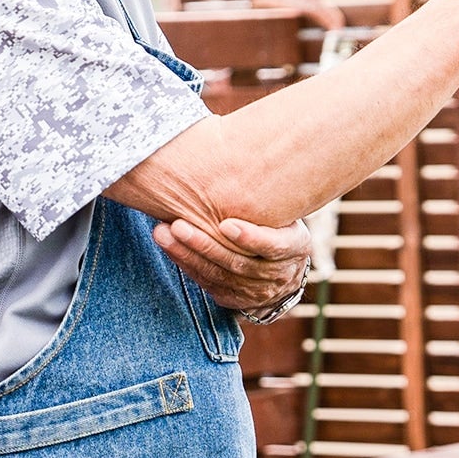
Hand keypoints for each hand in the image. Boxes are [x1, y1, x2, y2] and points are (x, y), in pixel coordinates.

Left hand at [152, 214, 310, 314]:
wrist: (285, 270)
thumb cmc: (279, 224)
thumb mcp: (285, 212)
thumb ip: (266, 199)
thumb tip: (238, 157)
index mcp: (295, 246)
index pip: (274, 246)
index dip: (250, 238)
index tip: (226, 224)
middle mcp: (279, 274)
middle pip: (238, 262)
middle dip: (204, 245)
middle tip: (177, 226)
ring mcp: (258, 292)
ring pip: (218, 275)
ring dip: (187, 255)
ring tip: (163, 235)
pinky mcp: (236, 300)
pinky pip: (208, 283)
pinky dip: (187, 265)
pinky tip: (170, 248)